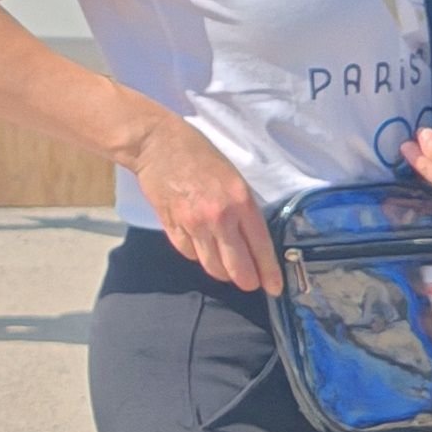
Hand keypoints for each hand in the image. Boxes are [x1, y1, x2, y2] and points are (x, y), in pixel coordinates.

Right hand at [130, 109, 278, 290]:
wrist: (156, 143)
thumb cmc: (199, 154)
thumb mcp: (233, 177)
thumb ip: (244, 209)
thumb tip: (251, 240)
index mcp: (240, 201)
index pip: (260, 247)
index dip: (269, 272)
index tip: (274, 287)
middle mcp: (219, 217)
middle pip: (237, 267)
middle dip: (247, 281)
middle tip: (250, 283)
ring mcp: (193, 224)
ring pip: (213, 267)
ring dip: (222, 272)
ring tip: (226, 268)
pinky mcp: (172, 227)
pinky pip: (190, 254)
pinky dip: (197, 255)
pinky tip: (201, 247)